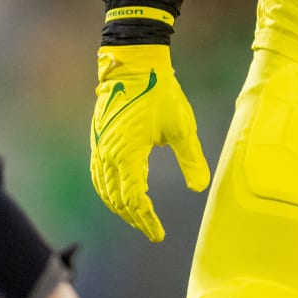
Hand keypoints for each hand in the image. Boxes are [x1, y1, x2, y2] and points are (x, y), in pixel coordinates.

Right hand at [90, 46, 209, 240]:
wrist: (134, 65)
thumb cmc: (160, 93)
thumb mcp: (182, 127)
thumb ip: (191, 159)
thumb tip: (200, 187)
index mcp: (128, 154)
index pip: (134, 199)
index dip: (146, 220)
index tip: (159, 233)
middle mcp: (108, 154)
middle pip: (116, 199)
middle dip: (134, 218)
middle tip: (151, 230)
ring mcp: (99, 147)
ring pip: (104, 189)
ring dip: (119, 208)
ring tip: (137, 219)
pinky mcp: (98, 140)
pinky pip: (98, 175)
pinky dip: (107, 192)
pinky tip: (117, 196)